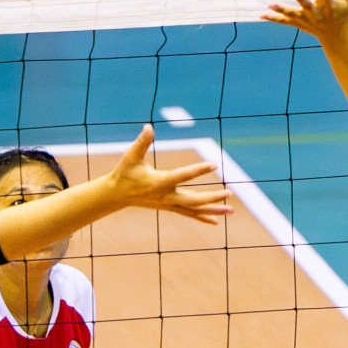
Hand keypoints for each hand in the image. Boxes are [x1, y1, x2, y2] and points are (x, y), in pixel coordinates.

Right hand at [107, 126, 233, 223]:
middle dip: (212, 197)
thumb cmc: (125, 173)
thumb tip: (149, 126)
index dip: (198, 170)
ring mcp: (168, 204)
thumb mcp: (131, 157)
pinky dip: (203, 216)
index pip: (182, 176)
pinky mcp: (169, 207)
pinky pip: (189, 213)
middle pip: (193, 200)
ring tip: (231, 209)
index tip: (214, 165)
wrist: (116, 195)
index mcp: (158, 182)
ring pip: (194, 209)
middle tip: (230, 193)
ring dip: (213, 209)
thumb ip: (141, 142)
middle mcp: (165, 196)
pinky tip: (216, 221)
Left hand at [263, 0, 347, 44]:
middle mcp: (317, 13)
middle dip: (301, 0)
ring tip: (269, 4)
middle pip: (308, 6)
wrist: (335, 35)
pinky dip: (273, 18)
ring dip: (281, 9)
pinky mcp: (298, 23)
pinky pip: (284, 21)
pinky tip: (261, 14)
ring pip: (292, 14)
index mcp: (329, 6)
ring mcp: (306, 20)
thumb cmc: (342, 12)